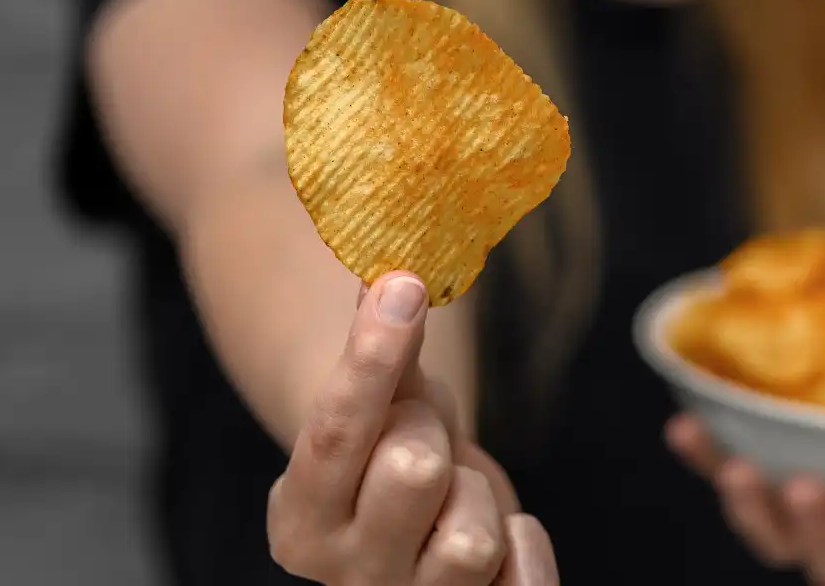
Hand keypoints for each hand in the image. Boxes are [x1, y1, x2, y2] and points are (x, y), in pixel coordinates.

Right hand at [266, 271, 558, 584]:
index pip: (336, 429)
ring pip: (472, 538)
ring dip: (479, 495)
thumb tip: (389, 270)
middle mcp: (342, 573)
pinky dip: (524, 545)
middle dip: (434, 433)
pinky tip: (504, 532)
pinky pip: (524, 585)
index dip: (372, 355)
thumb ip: (379, 344)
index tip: (405, 286)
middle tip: (428, 439)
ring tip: (459, 496)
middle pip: (413, 472)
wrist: (426, 531)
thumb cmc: (398, 453)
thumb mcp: (383, 401)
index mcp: (300, 515)